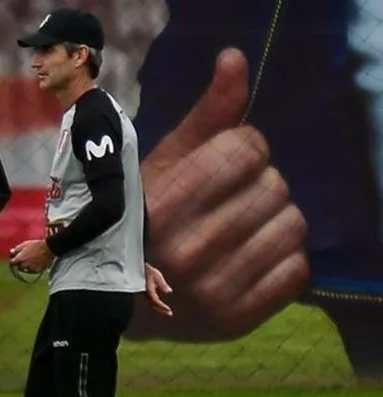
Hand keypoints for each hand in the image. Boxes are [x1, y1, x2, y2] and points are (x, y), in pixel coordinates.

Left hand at [9, 239, 53, 273]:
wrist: (48, 249)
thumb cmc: (35, 245)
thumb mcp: (24, 244)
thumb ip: (16, 249)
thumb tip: (11, 252)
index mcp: (19, 259)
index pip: (12, 263)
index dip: (14, 260)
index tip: (15, 258)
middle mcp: (24, 266)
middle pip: (19, 267)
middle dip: (20, 264)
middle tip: (25, 258)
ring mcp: (31, 269)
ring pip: (25, 270)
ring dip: (26, 267)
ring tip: (31, 260)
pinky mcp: (37, 271)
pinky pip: (32, 271)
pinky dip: (32, 268)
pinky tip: (36, 262)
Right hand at [130, 48, 308, 340]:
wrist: (113, 302)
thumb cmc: (138, 221)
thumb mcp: (160, 164)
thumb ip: (205, 116)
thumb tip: (235, 60)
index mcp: (161, 208)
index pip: (245, 149)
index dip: (240, 148)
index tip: (219, 164)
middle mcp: (187, 253)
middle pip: (274, 185)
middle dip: (256, 184)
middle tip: (227, 200)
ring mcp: (213, 292)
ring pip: (292, 225)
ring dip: (273, 218)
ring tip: (241, 227)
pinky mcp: (237, 320)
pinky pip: (298, 269)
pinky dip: (281, 257)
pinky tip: (250, 256)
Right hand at [144, 263, 172, 316]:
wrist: (138, 268)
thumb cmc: (147, 270)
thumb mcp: (156, 275)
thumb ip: (162, 284)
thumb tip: (169, 291)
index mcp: (149, 290)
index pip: (156, 301)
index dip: (162, 307)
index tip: (169, 310)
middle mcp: (146, 293)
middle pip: (154, 304)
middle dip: (162, 310)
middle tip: (170, 314)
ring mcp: (145, 293)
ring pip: (152, 303)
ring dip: (159, 307)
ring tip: (167, 311)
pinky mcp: (146, 291)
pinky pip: (151, 300)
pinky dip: (156, 303)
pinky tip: (160, 303)